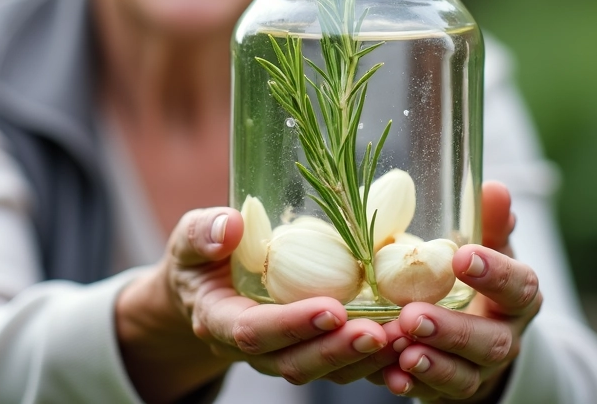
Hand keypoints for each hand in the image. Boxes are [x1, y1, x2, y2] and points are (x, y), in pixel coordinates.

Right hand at [116, 207, 397, 403]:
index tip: (332, 310)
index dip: (292, 325)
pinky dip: (374, 362)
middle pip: (294, 362)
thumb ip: (203, 233)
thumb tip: (230, 225)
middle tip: (379, 331)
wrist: (205, 289)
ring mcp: (282, 355)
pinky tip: (406, 346)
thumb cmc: (200, 257)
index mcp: (219, 321)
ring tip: (400, 336)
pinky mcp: (310, 352)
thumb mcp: (190, 240)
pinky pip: (342, 366)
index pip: (254, 333)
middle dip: (338, 350)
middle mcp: (252, 350)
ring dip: (363, 359)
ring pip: (323, 370)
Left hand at [379, 182, 541, 399]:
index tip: (464, 257)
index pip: (520, 287)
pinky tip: (389, 376)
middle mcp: (505, 337)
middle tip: (414, 316)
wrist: (478, 338)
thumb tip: (492, 186)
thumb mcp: (487, 247)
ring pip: (464, 375)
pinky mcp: (451, 391)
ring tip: (402, 350)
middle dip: (453, 331)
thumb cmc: (477, 280)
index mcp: (518, 298)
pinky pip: (434, 395)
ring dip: (433, 364)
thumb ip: (489, 222)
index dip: (496, 274)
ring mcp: (479, 370)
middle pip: (491, 342)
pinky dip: (412, 386)